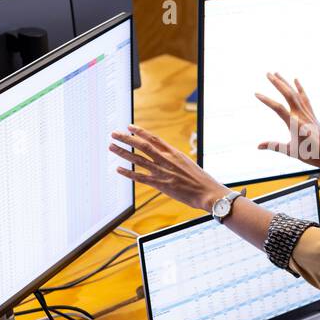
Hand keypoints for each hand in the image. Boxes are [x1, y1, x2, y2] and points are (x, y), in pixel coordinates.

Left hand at [109, 125, 226, 211]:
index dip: (140, 132)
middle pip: (142, 145)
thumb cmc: (200, 180)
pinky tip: (118, 170)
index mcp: (174, 153)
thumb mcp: (187, 163)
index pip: (154, 138)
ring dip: (123, 152)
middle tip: (114, 134)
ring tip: (111, 146)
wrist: (207, 192)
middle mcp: (166, 160)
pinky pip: (140, 177)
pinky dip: (128, 173)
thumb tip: (167, 157)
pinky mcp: (160, 184)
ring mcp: (162, 172)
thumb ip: (174, 159)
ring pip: (138, 159)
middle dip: (126, 138)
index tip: (129, 127)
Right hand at [255, 73, 319, 172]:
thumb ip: (273, 146)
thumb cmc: (310, 155)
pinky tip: (295, 79)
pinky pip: (305, 98)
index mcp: (294, 124)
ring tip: (276, 73)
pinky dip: (300, 88)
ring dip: (286, 83)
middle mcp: (302, 115)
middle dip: (277, 83)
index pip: (278, 108)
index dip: (267, 100)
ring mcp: (308, 113)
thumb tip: (258, 146)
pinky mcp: (312, 114)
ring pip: (296, 94)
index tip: (256, 94)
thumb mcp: (290, 151)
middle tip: (267, 74)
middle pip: (288, 94)